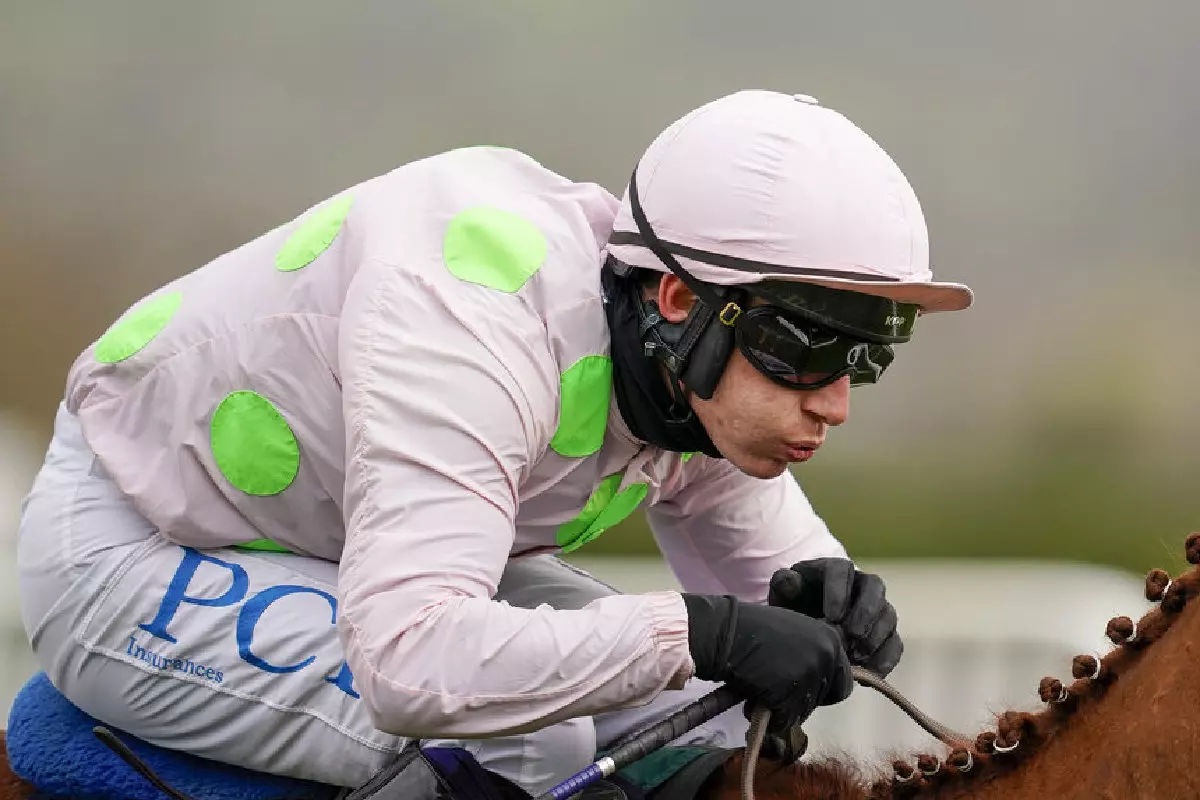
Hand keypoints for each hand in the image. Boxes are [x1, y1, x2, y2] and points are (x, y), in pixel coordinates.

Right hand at [682, 593, 852, 731]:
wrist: (726, 633)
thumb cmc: (754, 630)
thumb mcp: (795, 632)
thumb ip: (812, 651)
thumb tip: (819, 676)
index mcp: (830, 640)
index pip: (842, 682)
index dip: (821, 690)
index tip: (802, 688)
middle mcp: (826, 657)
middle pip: (823, 699)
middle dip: (800, 699)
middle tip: (777, 689)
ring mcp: (808, 675)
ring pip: (804, 710)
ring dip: (783, 709)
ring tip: (761, 694)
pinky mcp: (789, 693)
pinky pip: (785, 719)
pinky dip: (771, 718)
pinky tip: (754, 702)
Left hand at [768, 558, 902, 676]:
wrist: (806, 625)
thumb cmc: (794, 604)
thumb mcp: (784, 594)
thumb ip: (784, 584)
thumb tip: (791, 580)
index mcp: (835, 569)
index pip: (843, 570)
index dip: (840, 592)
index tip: (831, 615)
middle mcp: (861, 585)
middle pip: (875, 588)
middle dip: (866, 612)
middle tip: (852, 634)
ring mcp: (877, 609)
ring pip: (888, 616)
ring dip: (876, 637)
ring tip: (857, 656)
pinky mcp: (885, 633)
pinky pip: (895, 644)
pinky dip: (885, 659)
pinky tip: (871, 674)